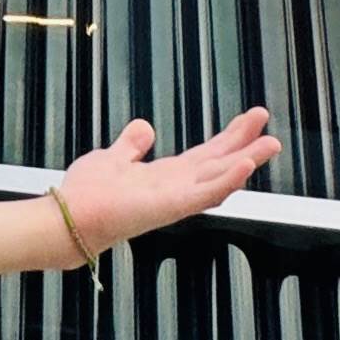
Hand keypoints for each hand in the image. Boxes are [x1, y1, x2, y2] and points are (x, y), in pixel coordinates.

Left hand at [50, 106, 279, 263]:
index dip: (229, 140)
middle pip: (218, 165)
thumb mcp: (113, 158)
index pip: (206, 156)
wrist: (69, 219)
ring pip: (219, 179)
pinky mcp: (169, 207)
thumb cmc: (87, 194)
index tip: (251, 120)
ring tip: (270, 144)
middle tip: (271, 130)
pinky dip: (225, 181)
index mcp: (165, 177)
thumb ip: (131, 145)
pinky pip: (203, 193)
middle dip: (244, 148)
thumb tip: (146, 128)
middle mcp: (175, 189)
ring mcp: (175, 200)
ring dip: (245, 162)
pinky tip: (243, 165)